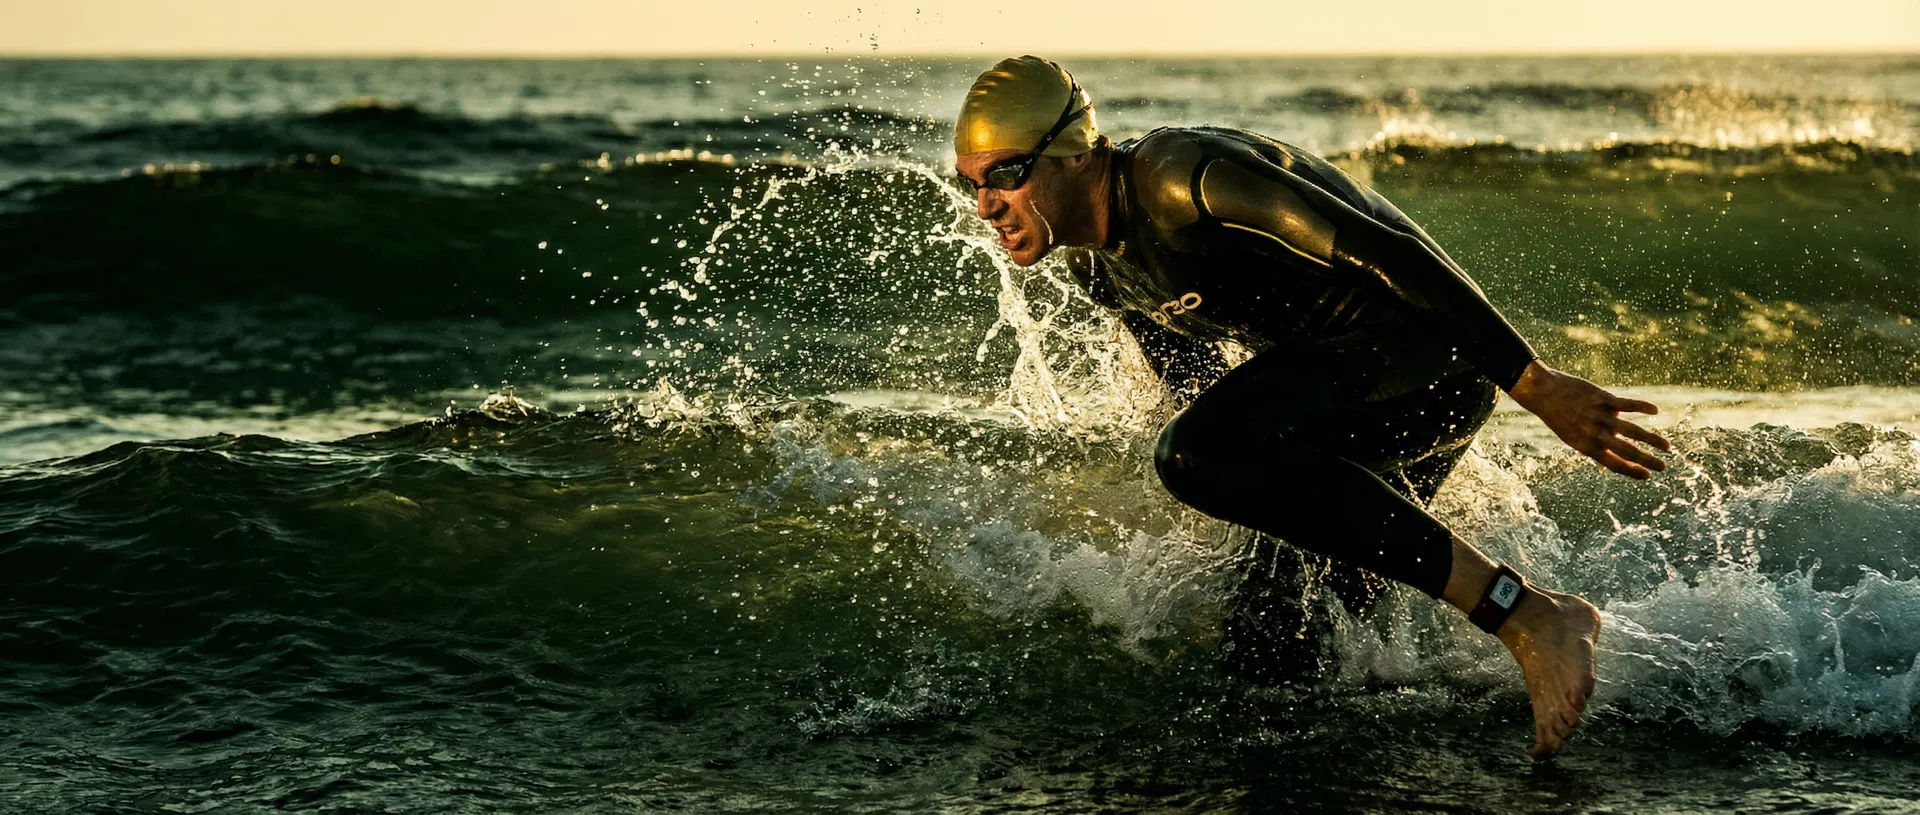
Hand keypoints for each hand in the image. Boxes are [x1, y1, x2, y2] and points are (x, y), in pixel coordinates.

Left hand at [1507, 360, 1671, 479]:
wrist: (1543, 393)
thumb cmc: (1559, 417)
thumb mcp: (1571, 438)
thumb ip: (1591, 449)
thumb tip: (1603, 468)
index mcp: (1586, 446)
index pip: (1613, 464)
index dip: (1631, 472)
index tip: (1647, 476)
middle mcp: (1594, 433)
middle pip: (1626, 451)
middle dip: (1647, 461)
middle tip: (1663, 467)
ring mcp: (1600, 416)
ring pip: (1632, 431)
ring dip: (1652, 440)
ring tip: (1667, 447)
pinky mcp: (1603, 399)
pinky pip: (1627, 404)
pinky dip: (1642, 407)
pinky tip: (1656, 410)